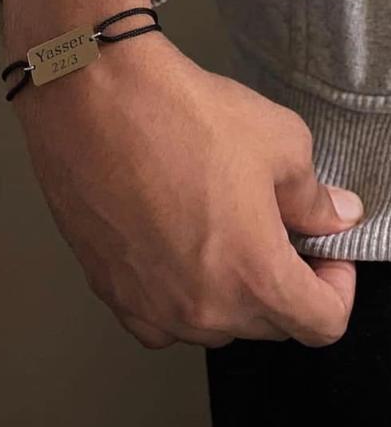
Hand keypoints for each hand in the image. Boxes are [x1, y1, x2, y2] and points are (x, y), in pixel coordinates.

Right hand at [1, 0, 362, 348]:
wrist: (91, 100)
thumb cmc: (178, 117)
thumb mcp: (280, 143)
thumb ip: (313, 197)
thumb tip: (330, 215)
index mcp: (255, 278)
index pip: (322, 323)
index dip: (336, 286)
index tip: (325, 254)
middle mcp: (201, 308)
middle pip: (267, 326)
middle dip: (282, 284)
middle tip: (274, 234)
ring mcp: (149, 304)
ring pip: (210, 325)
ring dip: (226, 294)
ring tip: (218, 239)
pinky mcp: (108, 289)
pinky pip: (156, 320)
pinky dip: (174, 300)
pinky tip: (174, 256)